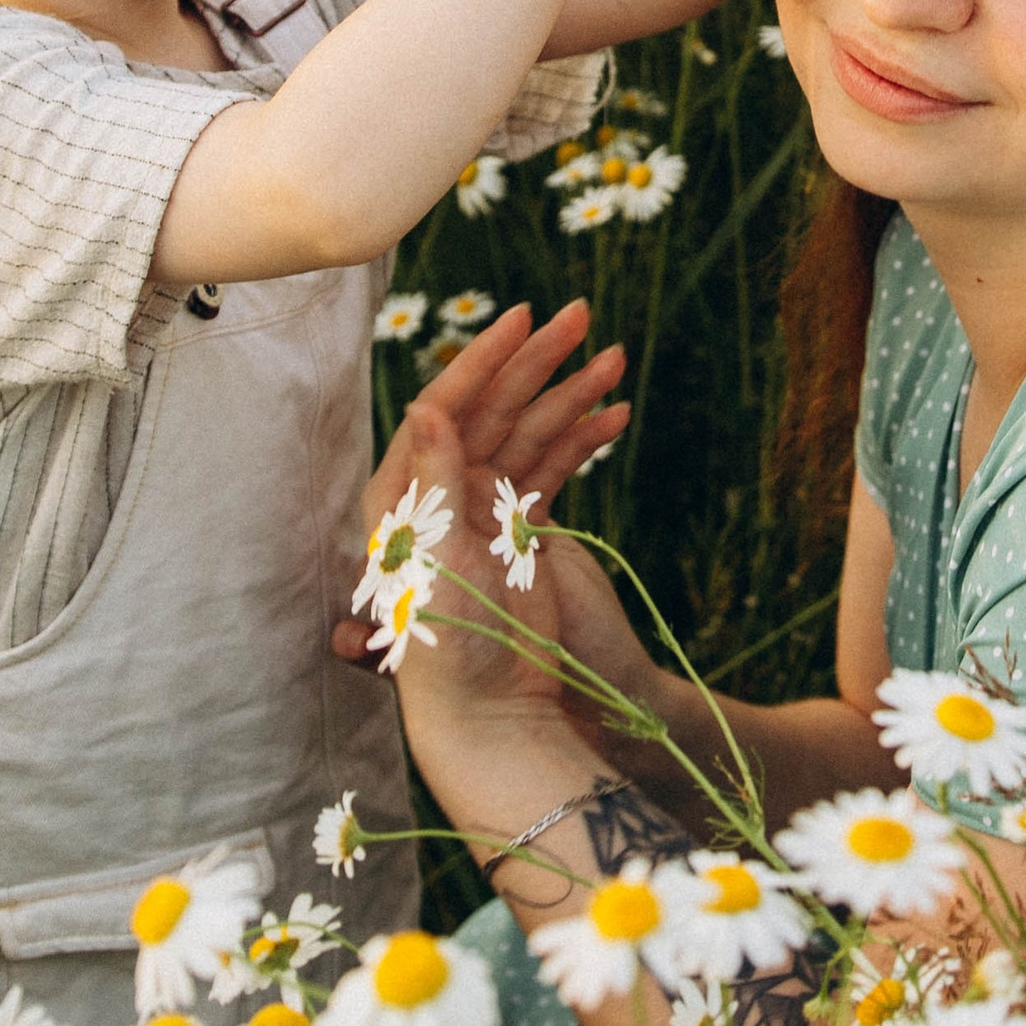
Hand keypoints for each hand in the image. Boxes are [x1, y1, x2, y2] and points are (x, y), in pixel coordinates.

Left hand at [332, 296, 625, 678]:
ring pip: (530, 433)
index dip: (483, 361)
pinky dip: (584, 440)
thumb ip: (435, 479)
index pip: (444, 406)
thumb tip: (426, 404)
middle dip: (537, 361)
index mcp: (407, 491)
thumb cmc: (447, 644)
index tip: (521, 321)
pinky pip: (554, 469)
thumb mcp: (439, 557)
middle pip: (492, 408)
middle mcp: (442, 490)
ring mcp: (484, 508)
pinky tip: (617, 413)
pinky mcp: (520, 530)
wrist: (490, 710)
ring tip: (615, 357)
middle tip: (579, 315)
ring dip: (572, 394)